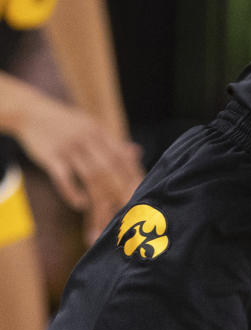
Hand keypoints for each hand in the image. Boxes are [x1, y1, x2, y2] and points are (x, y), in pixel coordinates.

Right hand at [12, 89, 142, 242]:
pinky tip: (80, 204)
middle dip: (121, 192)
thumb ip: (112, 142)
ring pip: (90, 176)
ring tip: (106, 217)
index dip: (133, 176)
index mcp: (100, 132)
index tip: (142, 194)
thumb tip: (136, 153)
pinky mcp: (51, 156)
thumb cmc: (64, 122)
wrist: (30, 112)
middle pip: (110, 169)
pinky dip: (73, 192)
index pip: (122, 157)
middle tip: (129, 211)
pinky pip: (63, 177)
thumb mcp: (91, 126)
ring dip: (99, 199)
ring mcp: (69, 147)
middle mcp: (87, 138)